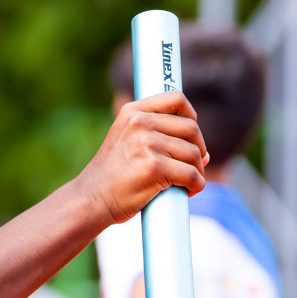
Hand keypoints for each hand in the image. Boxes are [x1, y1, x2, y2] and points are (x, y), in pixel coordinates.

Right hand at [75, 92, 207, 225]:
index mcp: (132, 112)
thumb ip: (156, 136)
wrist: (92, 199)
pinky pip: (192, 175)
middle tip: (193, 166)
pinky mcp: (155, 167)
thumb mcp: (125, 141)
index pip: (176, 99)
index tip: (191, 136)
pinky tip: (187, 192)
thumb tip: (204, 153)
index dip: (192, 116)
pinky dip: (196, 186)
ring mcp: (147, 144)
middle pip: (191, 128)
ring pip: (194, 154)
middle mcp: (139, 123)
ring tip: (185, 183)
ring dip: (197, 171)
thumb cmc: (112, 176)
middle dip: (198, 149)